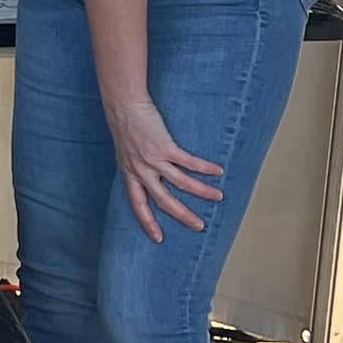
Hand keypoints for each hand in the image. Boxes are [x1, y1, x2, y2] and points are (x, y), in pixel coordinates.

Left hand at [109, 94, 226, 239]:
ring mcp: (153, 160)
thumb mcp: (125, 152)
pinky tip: (217, 171)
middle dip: (183, 215)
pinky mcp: (165, 147)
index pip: (138, 205)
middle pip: (164, 201)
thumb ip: (135, 166)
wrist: (124, 104)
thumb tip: (147, 174)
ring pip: (181, 183)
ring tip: (218, 197)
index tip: (158, 238)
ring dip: (202, 192)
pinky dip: (204, 168)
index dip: (148, 222)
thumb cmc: (125, 125)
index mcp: (130, 174)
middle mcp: (141, 171)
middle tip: (199, 226)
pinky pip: (188, 162)